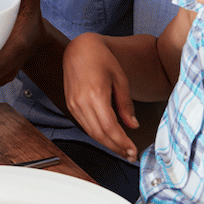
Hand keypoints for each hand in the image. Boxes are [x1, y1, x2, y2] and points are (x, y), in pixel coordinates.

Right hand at [62, 32, 139, 159]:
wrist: (79, 48)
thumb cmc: (101, 59)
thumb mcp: (120, 79)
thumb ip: (126, 105)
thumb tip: (133, 125)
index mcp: (96, 95)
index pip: (110, 128)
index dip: (122, 143)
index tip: (133, 151)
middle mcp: (81, 102)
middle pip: (100, 134)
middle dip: (116, 147)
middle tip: (130, 155)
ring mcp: (73, 104)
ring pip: (91, 132)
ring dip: (107, 144)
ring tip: (121, 149)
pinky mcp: (70, 104)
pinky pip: (84, 125)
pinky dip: (97, 134)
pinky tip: (108, 137)